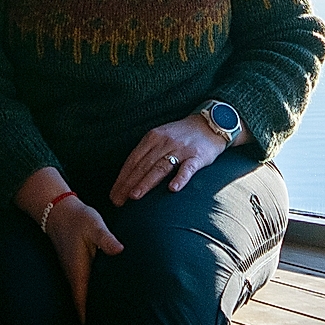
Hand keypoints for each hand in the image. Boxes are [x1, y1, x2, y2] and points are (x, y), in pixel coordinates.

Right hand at [36, 191, 121, 314]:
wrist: (59, 210)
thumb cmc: (78, 218)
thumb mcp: (93, 224)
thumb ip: (105, 238)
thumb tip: (118, 249)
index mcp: (78, 273)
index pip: (83, 305)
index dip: (90, 324)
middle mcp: (74, 278)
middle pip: (82, 310)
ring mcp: (74, 276)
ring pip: (83, 303)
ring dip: (91, 317)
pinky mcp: (77, 271)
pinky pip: (84, 293)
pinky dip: (91, 304)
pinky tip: (102, 310)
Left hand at [109, 117, 223, 206]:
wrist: (211, 123)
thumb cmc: (182, 135)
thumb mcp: (160, 138)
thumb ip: (147, 153)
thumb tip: (129, 176)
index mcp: (152, 138)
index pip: (133, 160)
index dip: (122, 178)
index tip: (113, 194)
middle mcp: (164, 142)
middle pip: (143, 166)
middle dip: (128, 184)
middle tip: (118, 201)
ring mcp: (181, 149)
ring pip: (160, 167)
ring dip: (146, 182)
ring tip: (135, 196)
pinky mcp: (197, 156)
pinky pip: (188, 168)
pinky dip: (180, 178)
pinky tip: (172, 189)